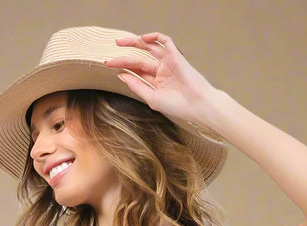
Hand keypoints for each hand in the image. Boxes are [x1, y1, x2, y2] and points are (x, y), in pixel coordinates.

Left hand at [105, 32, 221, 131]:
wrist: (197, 105)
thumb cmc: (178, 106)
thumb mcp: (152, 98)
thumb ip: (137, 86)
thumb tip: (122, 76)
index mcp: (157, 82)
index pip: (137, 72)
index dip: (124, 68)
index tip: (110, 67)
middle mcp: (162, 71)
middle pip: (140, 60)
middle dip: (124, 58)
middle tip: (109, 59)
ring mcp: (169, 62)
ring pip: (149, 48)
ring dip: (134, 43)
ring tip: (119, 43)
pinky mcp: (176, 55)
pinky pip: (165, 41)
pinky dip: (154, 37)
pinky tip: (142, 38)